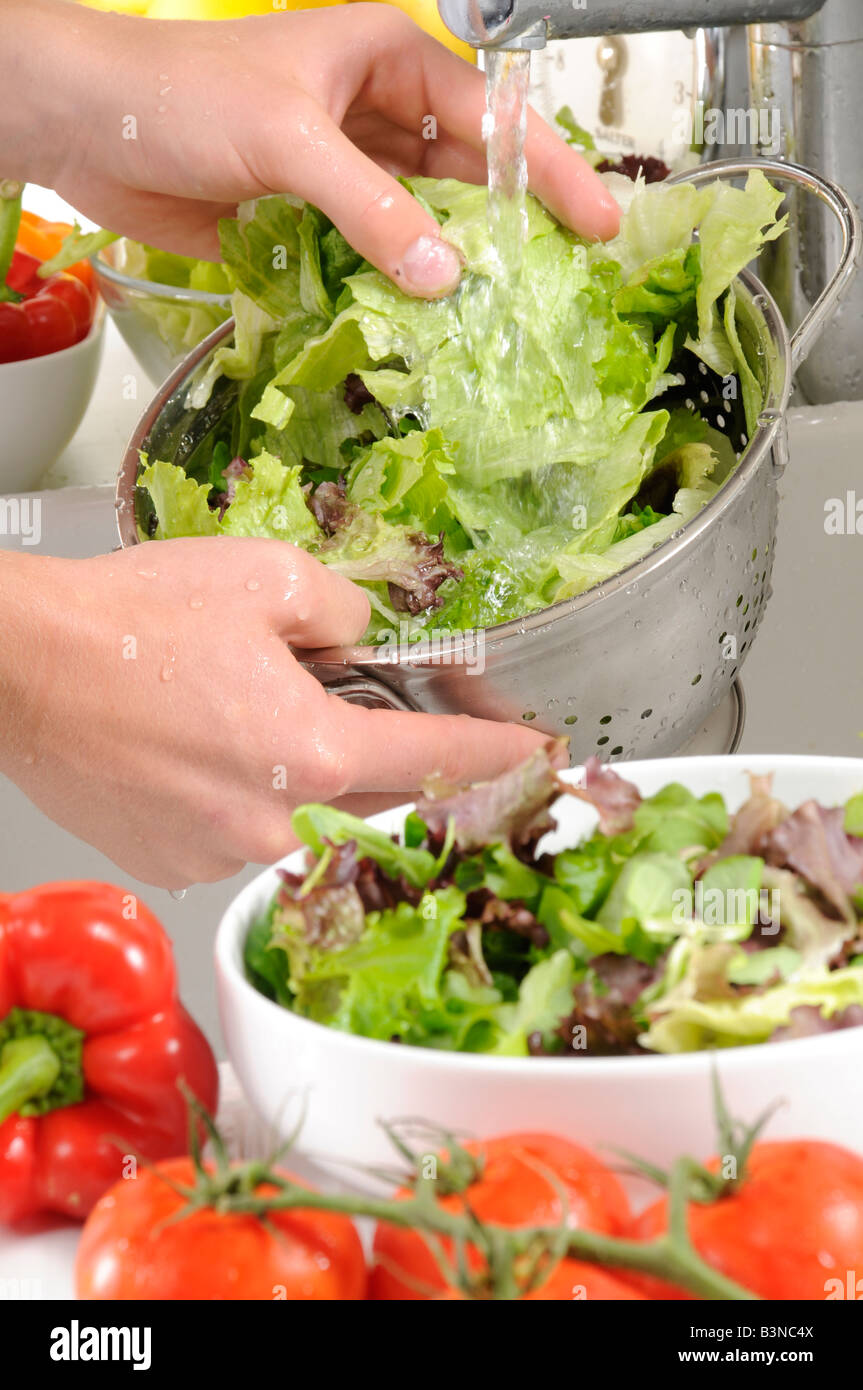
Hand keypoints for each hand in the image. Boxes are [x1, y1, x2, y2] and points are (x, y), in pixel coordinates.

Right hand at [0, 542, 546, 888]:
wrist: (26, 668)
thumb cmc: (127, 623)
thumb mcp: (264, 577)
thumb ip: (345, 610)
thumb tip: (364, 639)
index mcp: (312, 751)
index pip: (441, 764)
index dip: (500, 758)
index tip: (535, 759)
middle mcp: (274, 821)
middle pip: (383, 807)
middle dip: (402, 769)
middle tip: (381, 723)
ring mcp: (221, 854)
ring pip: (310, 828)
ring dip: (313, 785)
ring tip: (257, 723)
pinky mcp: (177, 865)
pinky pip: (245, 843)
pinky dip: (251, 807)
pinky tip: (211, 757)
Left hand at [11, 1, 619, 296]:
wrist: (92, 130)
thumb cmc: (179, 93)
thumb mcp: (291, 138)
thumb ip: (372, 208)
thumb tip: (442, 277)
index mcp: (388, 60)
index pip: (492, 117)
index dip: (549, 170)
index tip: (594, 223)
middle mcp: (375, 115)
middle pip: (468, 177)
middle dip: (512, 229)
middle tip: (560, 285)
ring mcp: (345, 175)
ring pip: (422, 227)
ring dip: (452, 271)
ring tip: (501, 320)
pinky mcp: (312, 225)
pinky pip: (370, 263)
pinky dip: (393, 295)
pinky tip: (423, 328)